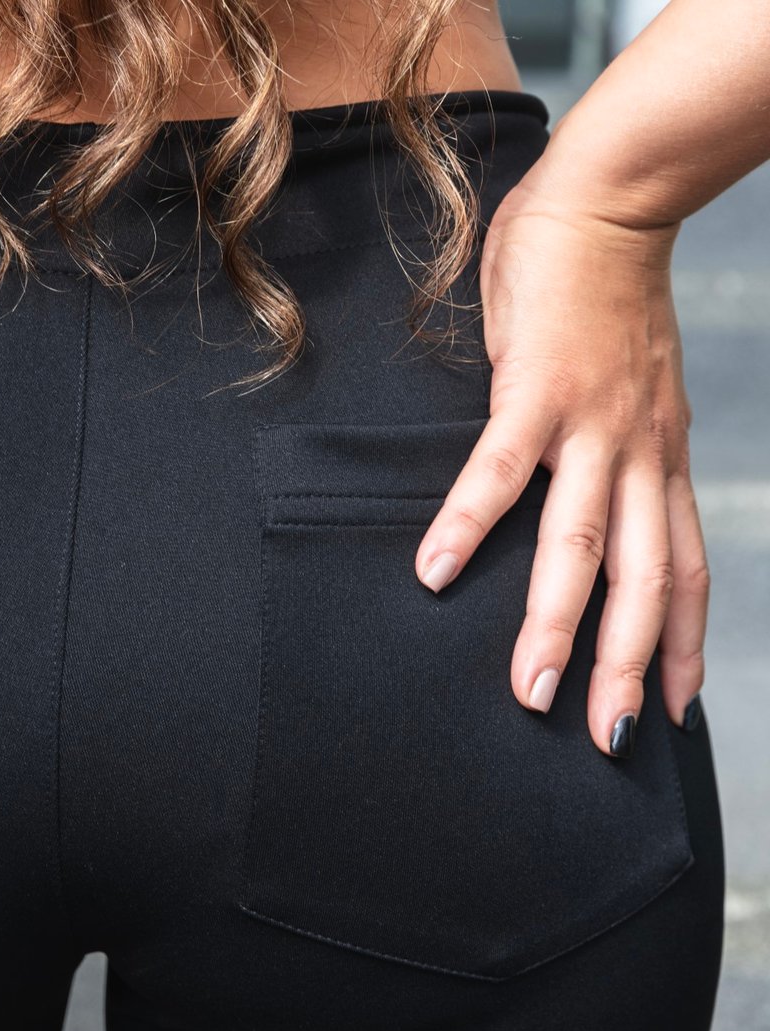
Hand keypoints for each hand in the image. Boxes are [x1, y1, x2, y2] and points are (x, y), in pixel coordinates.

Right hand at [415, 178, 707, 755]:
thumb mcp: (631, 381)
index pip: (685, 568)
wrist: (611, 199)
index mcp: (661, 454)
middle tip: (609, 740)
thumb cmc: (606, 287)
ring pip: (582, 547)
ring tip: (527, 690)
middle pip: (644, 583)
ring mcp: (592, 425)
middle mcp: (640, 453)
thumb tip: (566, 482)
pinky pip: (499, 473)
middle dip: (630, 668)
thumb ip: (611, 440)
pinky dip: (467, 524)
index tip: (679, 710)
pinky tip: (431, 570)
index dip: (688, 644)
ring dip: (555, 624)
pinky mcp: (536, 391)